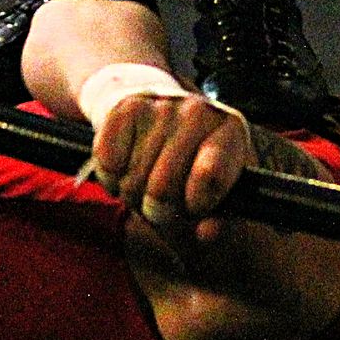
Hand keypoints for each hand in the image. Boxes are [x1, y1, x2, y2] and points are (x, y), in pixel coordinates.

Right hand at [88, 91, 254, 241]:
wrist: (156, 114)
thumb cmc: (189, 165)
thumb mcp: (214, 192)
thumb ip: (218, 220)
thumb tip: (206, 233)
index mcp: (232, 131)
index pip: (211, 175)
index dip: (195, 204)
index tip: (192, 208)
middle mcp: (199, 111)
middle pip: (162, 189)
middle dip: (157, 209)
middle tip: (164, 202)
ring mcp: (162, 105)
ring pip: (132, 180)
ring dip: (132, 194)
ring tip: (145, 182)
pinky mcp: (125, 107)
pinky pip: (108, 164)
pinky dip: (111, 178)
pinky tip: (125, 167)